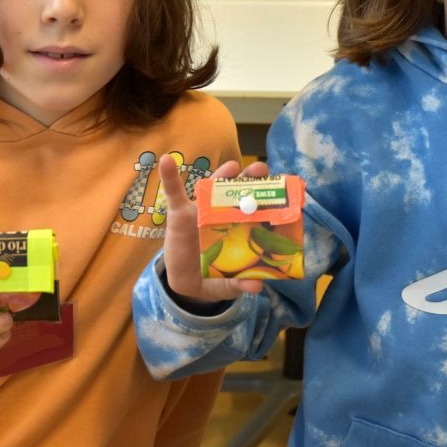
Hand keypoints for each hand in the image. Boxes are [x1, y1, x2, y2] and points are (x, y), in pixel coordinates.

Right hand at [160, 154, 270, 305]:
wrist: (186, 285)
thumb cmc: (213, 278)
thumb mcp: (227, 284)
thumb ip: (239, 284)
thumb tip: (256, 286)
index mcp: (240, 227)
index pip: (256, 207)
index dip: (268, 197)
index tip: (281, 189)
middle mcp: (224, 213)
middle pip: (238, 190)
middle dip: (250, 177)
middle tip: (261, 169)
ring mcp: (202, 210)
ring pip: (213, 187)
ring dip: (222, 174)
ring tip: (232, 166)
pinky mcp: (180, 213)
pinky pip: (174, 192)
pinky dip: (169, 176)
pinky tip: (166, 160)